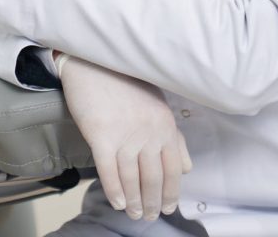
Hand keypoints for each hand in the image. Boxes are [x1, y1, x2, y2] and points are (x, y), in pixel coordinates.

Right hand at [59, 56, 191, 221]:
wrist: (92, 61)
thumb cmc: (123, 80)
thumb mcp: (156, 102)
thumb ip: (172, 135)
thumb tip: (185, 166)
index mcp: (165, 124)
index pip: (174, 169)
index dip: (171, 192)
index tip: (168, 207)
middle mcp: (148, 133)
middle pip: (154, 178)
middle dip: (153, 202)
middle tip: (150, 216)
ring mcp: (124, 135)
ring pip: (132, 179)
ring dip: (134, 201)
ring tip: (133, 213)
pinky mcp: (101, 136)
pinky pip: (109, 171)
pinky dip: (114, 190)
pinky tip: (117, 201)